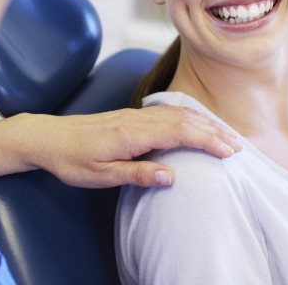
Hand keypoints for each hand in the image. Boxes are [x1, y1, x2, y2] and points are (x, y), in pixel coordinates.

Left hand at [21, 106, 241, 187]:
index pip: (180, 132)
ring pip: (177, 112)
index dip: (207, 140)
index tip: (229, 151)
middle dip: (213, 131)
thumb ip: (136, 174)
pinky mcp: (132, 115)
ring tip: (224, 134)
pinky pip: (167, 111)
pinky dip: (187, 116)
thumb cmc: (72, 159)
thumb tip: (172, 176)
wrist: (50, 136)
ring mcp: (135, 114)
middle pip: (184, 119)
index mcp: (132, 134)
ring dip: (203, 122)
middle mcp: (138, 119)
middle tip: (237, 145)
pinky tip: (194, 121)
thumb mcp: (100, 175)